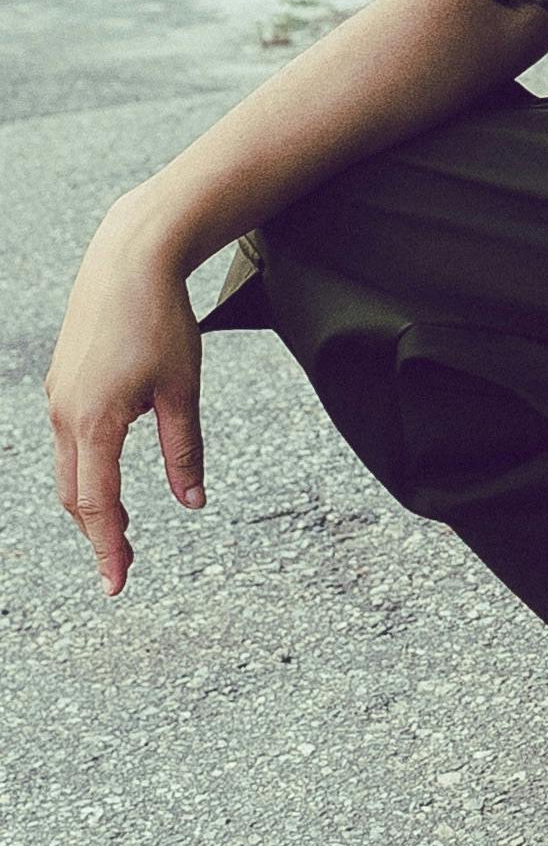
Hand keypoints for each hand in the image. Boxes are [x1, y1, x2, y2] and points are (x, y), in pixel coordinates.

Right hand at [46, 198, 206, 596]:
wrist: (128, 258)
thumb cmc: (162, 320)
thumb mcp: (183, 389)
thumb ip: (185, 450)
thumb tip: (193, 503)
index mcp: (96, 421)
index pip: (98, 503)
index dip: (108, 548)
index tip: (116, 586)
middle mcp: (65, 413)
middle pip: (75, 495)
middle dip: (98, 534)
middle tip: (126, 567)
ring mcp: (57, 397)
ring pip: (67, 470)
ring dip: (91, 503)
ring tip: (120, 530)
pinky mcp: (60, 383)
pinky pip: (68, 440)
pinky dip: (86, 468)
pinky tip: (109, 474)